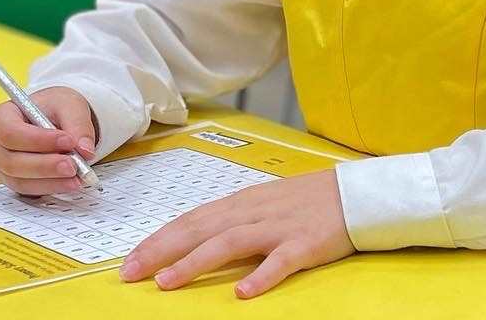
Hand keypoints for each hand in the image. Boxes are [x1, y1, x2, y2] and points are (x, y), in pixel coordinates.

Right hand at [0, 86, 98, 195]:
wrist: (53, 118)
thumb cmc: (53, 108)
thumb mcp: (68, 105)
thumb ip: (78, 124)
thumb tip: (85, 150)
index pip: (10, 132)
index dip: (37, 140)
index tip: (67, 141)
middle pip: (11, 162)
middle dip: (44, 166)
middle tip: (74, 165)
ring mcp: (0, 167)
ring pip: (19, 181)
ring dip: (50, 181)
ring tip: (77, 176)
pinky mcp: (14, 182)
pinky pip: (29, 191)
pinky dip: (51, 188)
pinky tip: (70, 183)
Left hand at [120, 169, 353, 298]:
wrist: (355, 194)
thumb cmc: (308, 201)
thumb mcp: (264, 204)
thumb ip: (233, 219)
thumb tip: (194, 238)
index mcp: (241, 203)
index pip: (191, 220)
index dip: (158, 239)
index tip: (130, 260)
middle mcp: (253, 212)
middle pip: (200, 230)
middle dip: (161, 251)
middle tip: (131, 273)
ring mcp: (278, 227)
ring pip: (229, 243)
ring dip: (195, 262)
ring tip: (168, 282)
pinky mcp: (305, 244)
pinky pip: (280, 261)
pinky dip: (260, 275)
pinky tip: (242, 292)